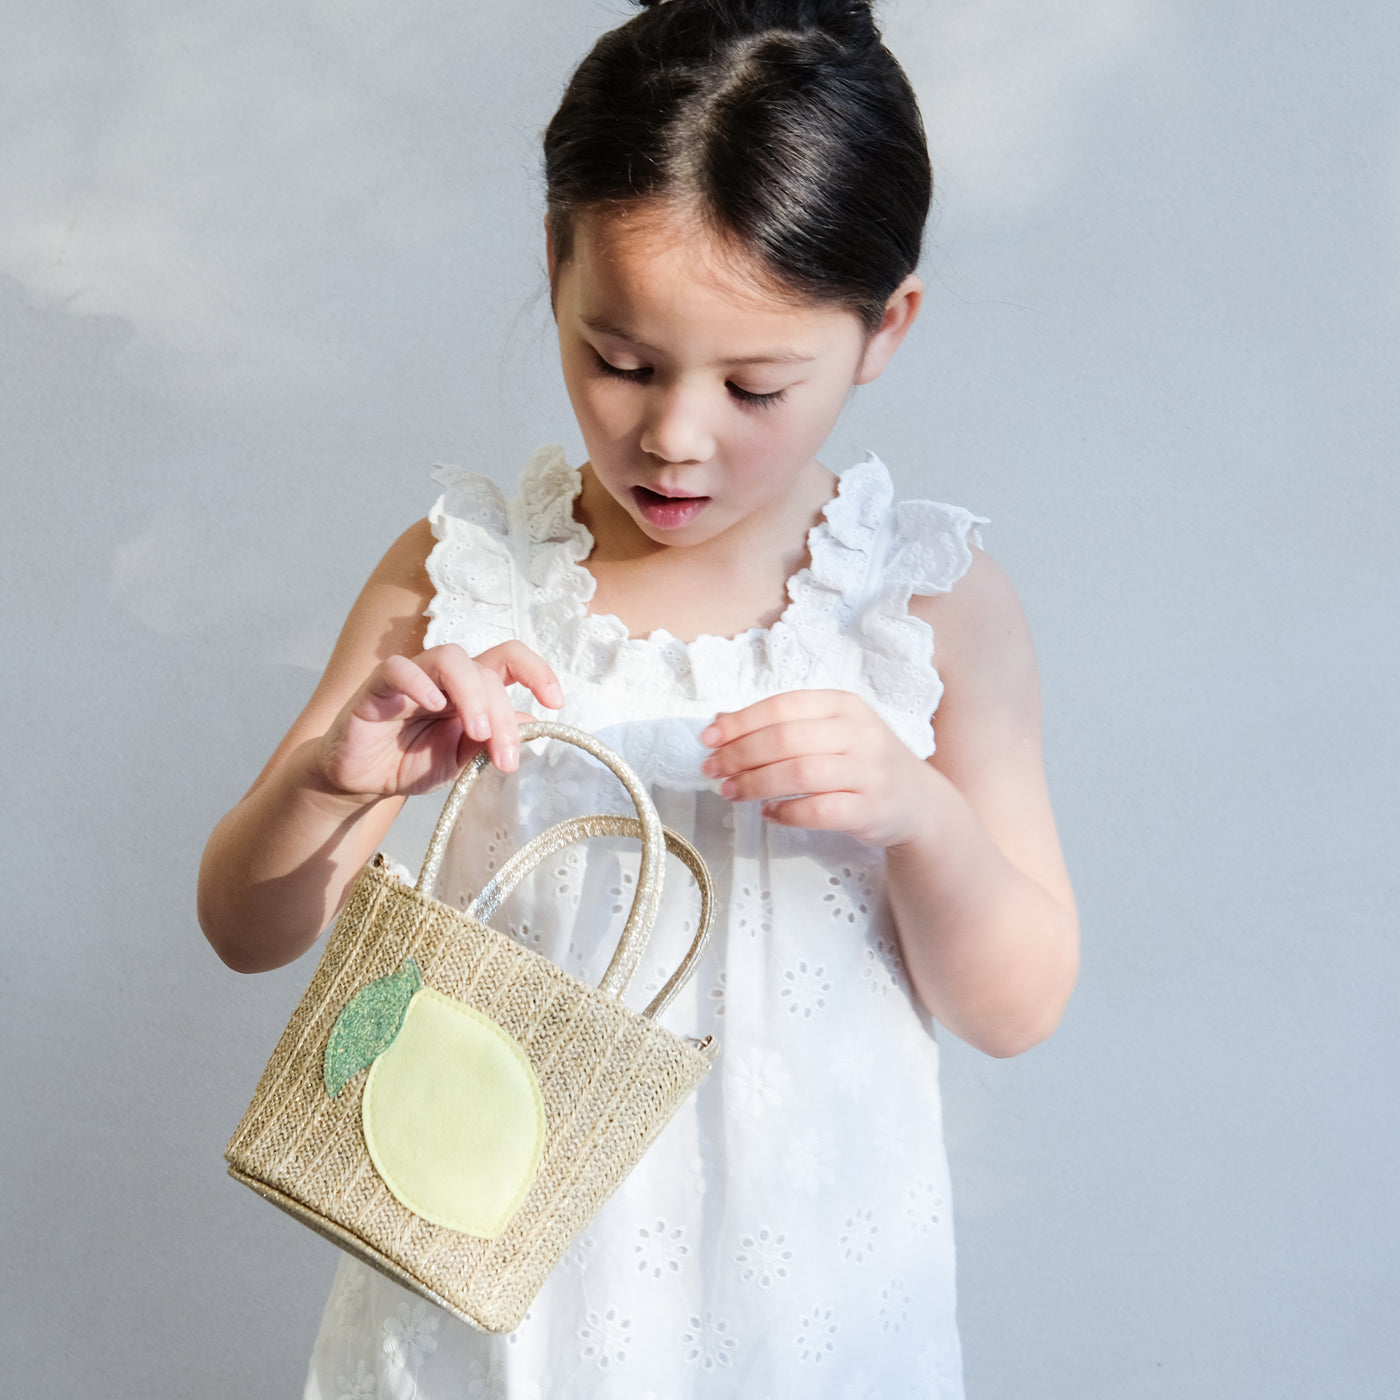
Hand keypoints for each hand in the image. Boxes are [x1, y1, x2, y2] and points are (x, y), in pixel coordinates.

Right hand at [315, 641, 562, 798]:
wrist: (361, 783)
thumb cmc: (410, 763)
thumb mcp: (461, 761)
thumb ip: (491, 742)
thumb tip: (533, 723)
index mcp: (471, 691)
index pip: (509, 661)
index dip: (537, 671)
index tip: (555, 702)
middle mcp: (445, 678)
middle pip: (486, 671)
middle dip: (503, 715)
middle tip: (506, 758)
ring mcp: (412, 678)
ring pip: (450, 658)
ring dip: (473, 694)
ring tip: (478, 732)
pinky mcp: (377, 687)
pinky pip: (399, 668)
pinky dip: (420, 683)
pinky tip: (435, 707)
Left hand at [700, 690, 931, 847]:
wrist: (917, 801)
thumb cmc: (861, 762)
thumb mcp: (829, 732)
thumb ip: (781, 725)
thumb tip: (720, 724)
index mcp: (844, 705)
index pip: (783, 706)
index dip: (741, 723)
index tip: (709, 739)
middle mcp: (859, 733)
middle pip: (786, 739)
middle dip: (740, 755)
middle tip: (713, 770)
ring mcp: (868, 772)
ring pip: (800, 773)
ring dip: (756, 784)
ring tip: (730, 792)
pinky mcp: (871, 809)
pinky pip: (820, 810)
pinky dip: (787, 812)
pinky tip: (769, 814)